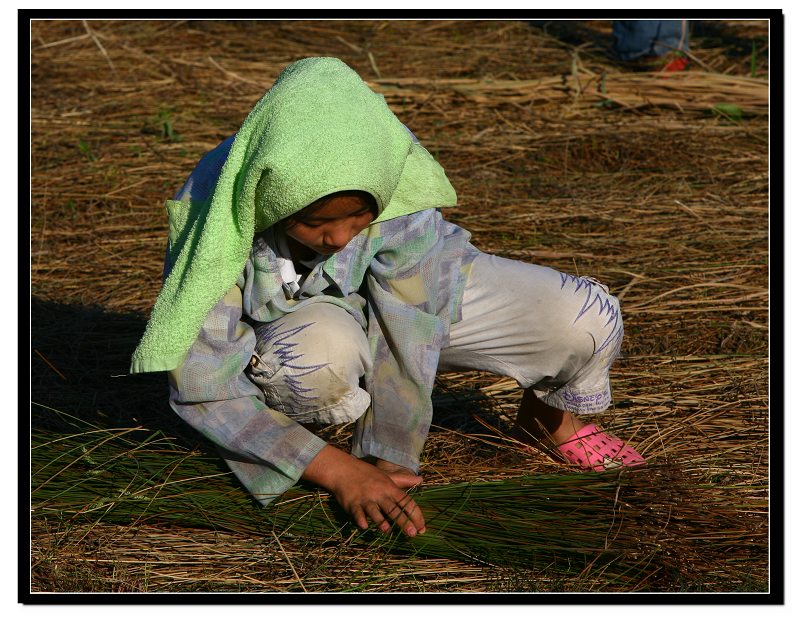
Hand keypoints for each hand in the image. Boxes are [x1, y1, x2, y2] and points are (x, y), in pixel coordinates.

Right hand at [303, 445, 425, 536]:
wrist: (344, 470)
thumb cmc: (368, 474)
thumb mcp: (387, 476)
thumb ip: (404, 480)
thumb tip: (421, 480)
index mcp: (390, 488)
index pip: (406, 502)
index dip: (416, 515)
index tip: (422, 527)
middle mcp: (379, 494)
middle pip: (393, 509)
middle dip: (403, 522)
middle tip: (412, 534)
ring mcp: (365, 499)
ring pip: (375, 511)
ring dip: (381, 521)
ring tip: (387, 530)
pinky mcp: (352, 504)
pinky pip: (357, 513)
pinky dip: (360, 520)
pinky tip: (364, 526)